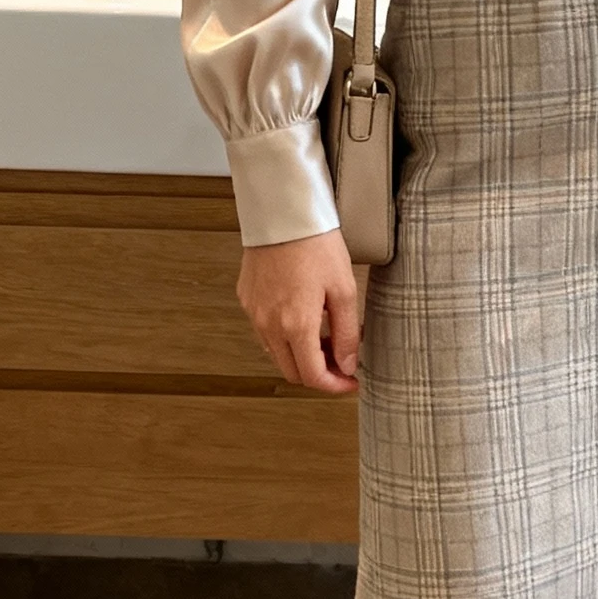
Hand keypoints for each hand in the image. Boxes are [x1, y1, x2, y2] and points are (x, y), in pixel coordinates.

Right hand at [237, 228, 360, 395]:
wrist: (283, 212)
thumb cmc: (315, 244)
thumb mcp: (344, 290)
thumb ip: (347, 334)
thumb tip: (347, 364)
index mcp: (296, 325)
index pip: (312, 377)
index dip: (334, 386)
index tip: (350, 382)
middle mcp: (269, 324)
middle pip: (292, 372)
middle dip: (318, 373)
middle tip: (341, 359)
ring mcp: (254, 313)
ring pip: (277, 354)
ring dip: (301, 355)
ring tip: (325, 335)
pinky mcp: (247, 300)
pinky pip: (265, 332)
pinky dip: (285, 337)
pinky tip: (304, 318)